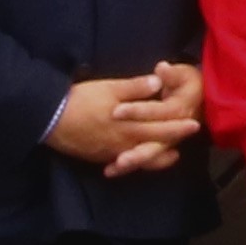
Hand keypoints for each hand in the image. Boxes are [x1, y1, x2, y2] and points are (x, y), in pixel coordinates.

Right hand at [46, 70, 196, 171]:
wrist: (51, 120)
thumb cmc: (81, 100)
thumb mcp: (109, 88)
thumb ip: (134, 88)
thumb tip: (158, 83)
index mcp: (129, 125)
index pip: (160, 127)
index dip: (178, 126)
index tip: (195, 123)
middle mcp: (125, 143)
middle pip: (155, 143)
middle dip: (174, 140)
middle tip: (190, 137)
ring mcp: (112, 152)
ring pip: (141, 158)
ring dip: (158, 155)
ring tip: (172, 154)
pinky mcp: (100, 156)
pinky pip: (124, 161)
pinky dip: (137, 161)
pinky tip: (139, 159)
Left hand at [111, 59, 205, 176]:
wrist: (203, 100)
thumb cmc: (190, 84)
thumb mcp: (184, 74)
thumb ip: (172, 74)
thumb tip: (162, 69)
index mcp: (178, 110)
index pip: (156, 112)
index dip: (137, 111)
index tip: (116, 111)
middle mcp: (174, 131)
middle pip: (155, 144)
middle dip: (136, 152)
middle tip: (118, 158)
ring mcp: (167, 142)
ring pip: (150, 156)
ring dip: (133, 163)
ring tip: (114, 168)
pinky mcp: (159, 147)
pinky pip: (146, 160)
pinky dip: (129, 167)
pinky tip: (110, 170)